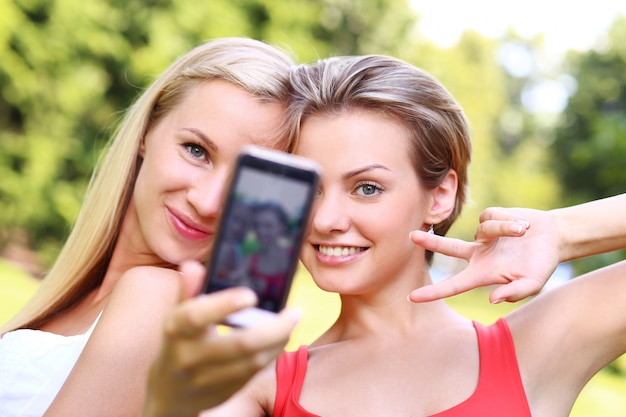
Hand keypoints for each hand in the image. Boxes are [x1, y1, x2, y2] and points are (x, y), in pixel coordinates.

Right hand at [141, 261, 298, 416]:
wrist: (169, 393)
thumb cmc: (179, 342)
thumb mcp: (178, 317)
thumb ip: (189, 291)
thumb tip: (192, 265)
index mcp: (176, 330)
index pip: (196, 316)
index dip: (223, 305)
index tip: (251, 295)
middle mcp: (189, 356)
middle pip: (240, 344)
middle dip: (273, 328)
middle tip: (294, 312)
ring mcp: (208, 378)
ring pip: (253, 361)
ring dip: (278, 340)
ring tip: (291, 321)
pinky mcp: (225, 391)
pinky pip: (254, 371)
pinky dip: (272, 352)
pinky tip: (281, 338)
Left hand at [409, 207, 560, 303]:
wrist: (553, 237)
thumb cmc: (541, 265)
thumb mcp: (532, 283)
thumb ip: (514, 293)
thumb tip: (491, 299)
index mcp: (482, 273)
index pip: (452, 286)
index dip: (432, 292)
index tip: (411, 297)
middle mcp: (477, 254)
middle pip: (447, 248)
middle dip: (429, 242)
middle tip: (411, 236)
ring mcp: (482, 235)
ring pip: (484, 229)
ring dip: (506, 229)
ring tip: (524, 232)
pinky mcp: (489, 218)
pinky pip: (492, 216)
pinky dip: (509, 220)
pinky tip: (521, 224)